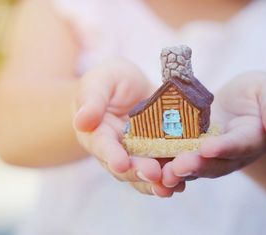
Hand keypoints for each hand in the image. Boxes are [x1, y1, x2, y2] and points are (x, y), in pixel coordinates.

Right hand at [73, 59, 184, 196]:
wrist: (132, 86)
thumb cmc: (110, 81)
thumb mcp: (100, 81)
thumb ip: (92, 99)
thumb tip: (82, 121)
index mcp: (98, 134)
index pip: (102, 146)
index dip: (111, 155)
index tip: (119, 163)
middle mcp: (118, 151)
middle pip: (126, 167)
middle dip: (139, 171)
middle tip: (153, 173)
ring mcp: (140, 155)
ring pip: (146, 174)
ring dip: (158, 181)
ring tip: (171, 184)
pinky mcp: (160, 153)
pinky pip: (166, 167)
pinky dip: (174, 176)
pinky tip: (184, 180)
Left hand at [162, 72, 265, 186]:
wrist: (243, 103)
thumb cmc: (260, 95)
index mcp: (251, 139)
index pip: (239, 145)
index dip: (225, 147)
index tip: (209, 147)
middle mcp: (228, 152)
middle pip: (212, 162)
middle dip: (195, 165)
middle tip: (177, 167)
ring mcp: (208, 153)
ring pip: (192, 165)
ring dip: (176, 169)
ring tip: (158, 172)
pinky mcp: (191, 147)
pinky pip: (176, 154)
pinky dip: (162, 159)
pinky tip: (144, 158)